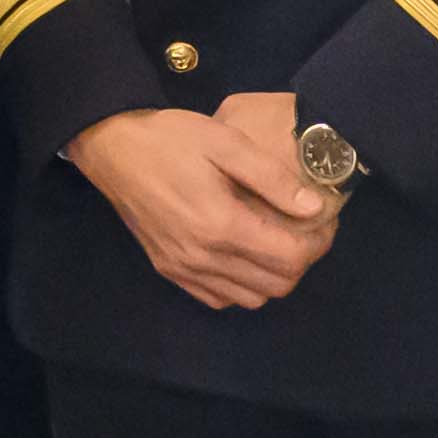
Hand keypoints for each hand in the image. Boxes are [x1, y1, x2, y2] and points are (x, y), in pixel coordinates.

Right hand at [72, 102, 340, 315]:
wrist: (112, 147)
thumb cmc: (172, 138)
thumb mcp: (226, 143)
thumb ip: (272, 178)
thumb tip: (313, 207)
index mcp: (221, 225)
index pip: (290, 258)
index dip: (318, 243)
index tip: (325, 220)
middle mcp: (203, 258)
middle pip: (276, 285)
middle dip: (302, 260)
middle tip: (306, 230)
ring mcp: (183, 269)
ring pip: (250, 298)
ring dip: (274, 277)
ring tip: (278, 242)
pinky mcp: (168, 270)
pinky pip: (219, 298)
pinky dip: (241, 286)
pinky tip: (244, 256)